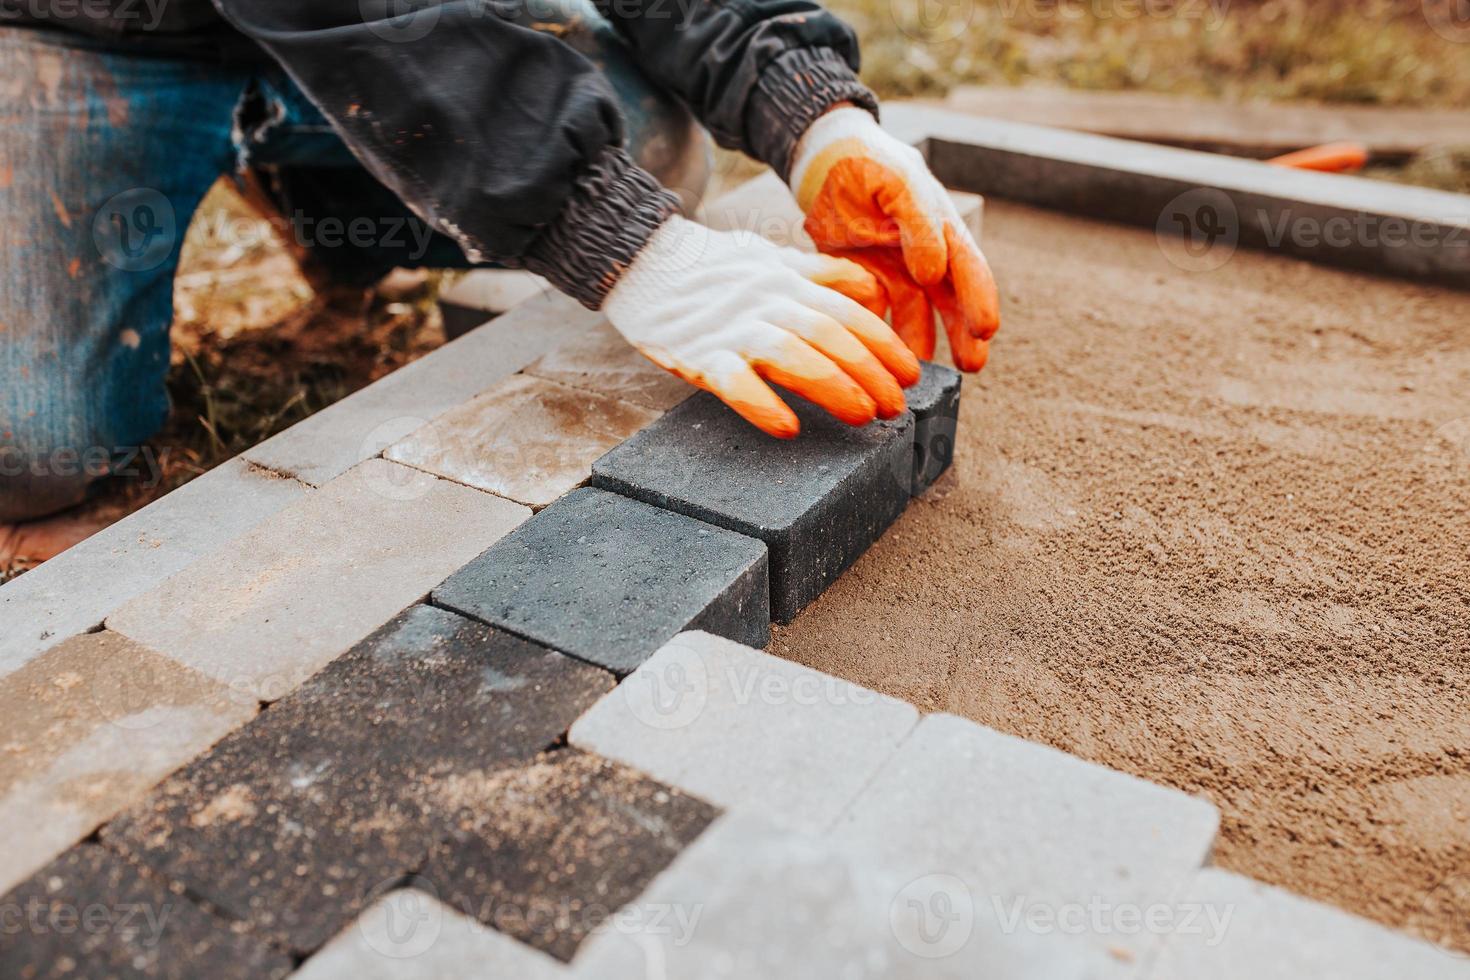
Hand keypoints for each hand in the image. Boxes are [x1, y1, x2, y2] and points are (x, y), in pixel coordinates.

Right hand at [603, 215, 920, 437]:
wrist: (640, 260)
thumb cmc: (711, 267)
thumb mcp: (772, 257)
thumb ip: (823, 274)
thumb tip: (874, 293)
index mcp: (788, 280)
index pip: (849, 310)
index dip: (884, 344)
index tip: (911, 374)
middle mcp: (766, 302)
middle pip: (829, 335)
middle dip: (870, 372)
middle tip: (896, 406)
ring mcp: (732, 329)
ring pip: (792, 355)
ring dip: (833, 387)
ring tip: (864, 415)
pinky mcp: (698, 354)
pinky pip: (734, 382)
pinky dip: (762, 405)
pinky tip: (788, 428)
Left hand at [789, 106, 999, 371]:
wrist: (823, 161)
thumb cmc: (869, 163)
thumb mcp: (898, 183)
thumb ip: (919, 225)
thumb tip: (935, 273)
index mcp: (942, 229)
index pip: (969, 269)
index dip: (980, 301)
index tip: (985, 331)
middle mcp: (926, 255)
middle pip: (951, 301)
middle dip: (963, 335)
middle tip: (971, 366)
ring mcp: (896, 271)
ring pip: (915, 314)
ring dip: (921, 342)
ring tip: (918, 372)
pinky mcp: (865, 280)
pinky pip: (877, 313)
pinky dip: (880, 334)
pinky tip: (879, 357)